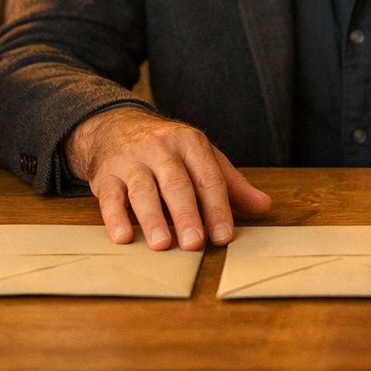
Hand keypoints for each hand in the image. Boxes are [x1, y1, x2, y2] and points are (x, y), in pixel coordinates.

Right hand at [66, 107, 271, 250]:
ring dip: (152, 219)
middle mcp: (162, 149)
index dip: (217, 208)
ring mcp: (132, 161)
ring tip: (162, 245)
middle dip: (186, 215)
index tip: (223, 236)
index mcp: (191, 143)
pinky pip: (110, 197)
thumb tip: (265, 206)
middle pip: (177, 184)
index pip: (208, 178)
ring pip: (143, 190)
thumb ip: (231, 184)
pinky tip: (123, 237)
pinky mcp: (106, 174)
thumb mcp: (202, 157)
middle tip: (195, 244)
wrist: (115, 125)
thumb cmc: (167, 149)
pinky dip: (115, 217)